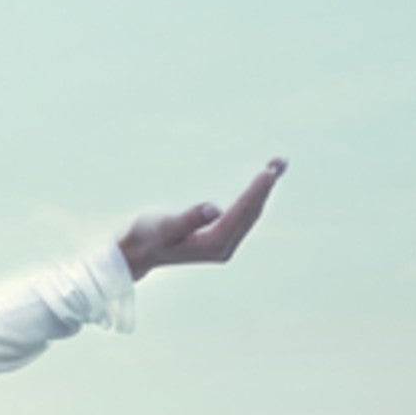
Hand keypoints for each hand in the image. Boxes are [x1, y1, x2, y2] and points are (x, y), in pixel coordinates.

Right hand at [119, 157, 287, 279]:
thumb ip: (188, 218)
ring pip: (251, 214)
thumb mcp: (163, 226)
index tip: (268, 173)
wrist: (135, 252)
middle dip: (265, 188)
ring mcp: (224, 244)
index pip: (240, 215)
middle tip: (279, 162)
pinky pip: (244, 215)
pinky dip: (253, 197)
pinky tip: (259, 184)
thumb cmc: (144, 236)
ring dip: (263, 191)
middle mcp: (224, 247)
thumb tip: (215, 208)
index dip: (254, 193)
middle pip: (251, 214)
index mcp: (213, 245)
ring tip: (276, 166)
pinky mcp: (221, 239)